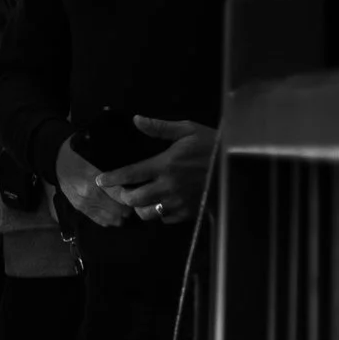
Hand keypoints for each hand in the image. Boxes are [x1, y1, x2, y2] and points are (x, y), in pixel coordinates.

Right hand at [54, 136, 136, 230]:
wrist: (57, 161)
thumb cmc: (79, 154)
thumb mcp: (96, 157)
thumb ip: (113, 171)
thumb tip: (131, 179)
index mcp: (94, 181)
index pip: (120, 195)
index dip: (132, 195)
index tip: (138, 191)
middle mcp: (90, 196)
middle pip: (119, 211)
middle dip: (129, 207)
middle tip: (134, 199)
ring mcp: (84, 205)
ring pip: (112, 219)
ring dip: (121, 214)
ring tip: (125, 206)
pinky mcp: (80, 209)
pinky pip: (100, 221)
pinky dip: (110, 218)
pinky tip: (113, 211)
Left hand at [99, 116, 218, 228]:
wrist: (238, 167)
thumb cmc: (212, 145)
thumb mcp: (188, 130)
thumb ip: (160, 128)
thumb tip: (137, 120)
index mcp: (165, 164)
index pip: (130, 175)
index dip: (112, 179)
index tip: (100, 181)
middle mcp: (168, 186)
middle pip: (133, 200)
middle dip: (124, 196)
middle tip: (124, 190)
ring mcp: (178, 202)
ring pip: (147, 214)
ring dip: (140, 207)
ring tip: (142, 199)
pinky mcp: (188, 213)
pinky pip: (165, 219)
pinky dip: (159, 213)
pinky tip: (162, 203)